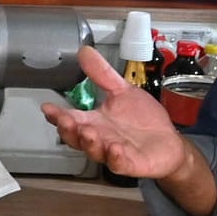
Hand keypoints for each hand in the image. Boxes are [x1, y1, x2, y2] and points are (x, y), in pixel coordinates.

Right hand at [41, 45, 186, 179]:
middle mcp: (99, 138)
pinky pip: (119, 164)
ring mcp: (113, 152)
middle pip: (75, 138)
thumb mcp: (122, 91)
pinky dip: (115, 158)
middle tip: (65, 120)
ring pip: (93, 151)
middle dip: (68, 130)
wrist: (169, 141)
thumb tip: (85, 51)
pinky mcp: (131, 164)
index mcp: (93, 121)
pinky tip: (115, 148)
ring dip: (89, 143)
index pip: (70, 118)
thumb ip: (102, 75)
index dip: (56, 115)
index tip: (47, 107)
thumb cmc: (142, 119)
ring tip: (89, 132)